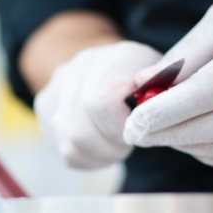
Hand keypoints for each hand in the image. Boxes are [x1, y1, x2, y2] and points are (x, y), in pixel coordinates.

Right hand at [34, 41, 161, 168]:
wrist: (111, 66)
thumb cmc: (148, 84)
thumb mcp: (168, 85)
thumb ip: (164, 95)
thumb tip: (156, 110)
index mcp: (118, 56)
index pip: (102, 102)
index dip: (119, 127)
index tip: (136, 130)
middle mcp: (81, 66)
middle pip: (80, 129)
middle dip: (108, 146)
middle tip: (126, 143)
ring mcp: (58, 85)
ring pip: (70, 142)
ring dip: (99, 154)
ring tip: (115, 146)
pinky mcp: (45, 105)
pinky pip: (65, 149)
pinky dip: (88, 157)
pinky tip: (101, 145)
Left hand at [123, 0, 212, 169]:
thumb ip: (182, 56)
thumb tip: (140, 86)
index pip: (207, 92)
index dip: (165, 112)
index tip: (133, 123)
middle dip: (167, 134)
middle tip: (136, 133)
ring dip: (185, 146)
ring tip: (161, 133)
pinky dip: (209, 155)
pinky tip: (192, 141)